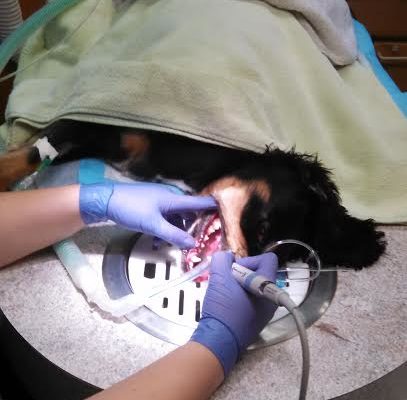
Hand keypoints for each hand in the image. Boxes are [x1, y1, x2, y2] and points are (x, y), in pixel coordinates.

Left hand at [79, 183, 215, 247]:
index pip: (200, 202)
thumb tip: (192, 244)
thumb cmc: (130, 208)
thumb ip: (173, 235)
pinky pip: (166, 217)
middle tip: (199, 241)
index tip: (227, 215)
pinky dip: (167, 228)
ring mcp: (159, 200)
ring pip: (177, 216)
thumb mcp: (153, 225)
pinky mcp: (151, 205)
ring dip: (178, 230)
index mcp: (174, 199)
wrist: (104, 200)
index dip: (214, 208)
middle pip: (189, 211)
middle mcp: (170, 197)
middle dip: (194, 226)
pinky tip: (160, 240)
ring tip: (175, 245)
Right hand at [191, 251, 277, 375]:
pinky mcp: (257, 320)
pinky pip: (252, 300)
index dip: (249, 259)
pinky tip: (227, 304)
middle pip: (260, 273)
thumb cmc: (223, 309)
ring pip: (255, 287)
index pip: (268, 259)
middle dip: (242, 273)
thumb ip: (221, 260)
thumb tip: (226, 256)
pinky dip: (240, 297)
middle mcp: (271, 299)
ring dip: (239, 285)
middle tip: (227, 281)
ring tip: (225, 292)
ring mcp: (266, 312)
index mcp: (268, 286)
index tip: (235, 270)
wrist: (219, 341)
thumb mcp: (218, 278)